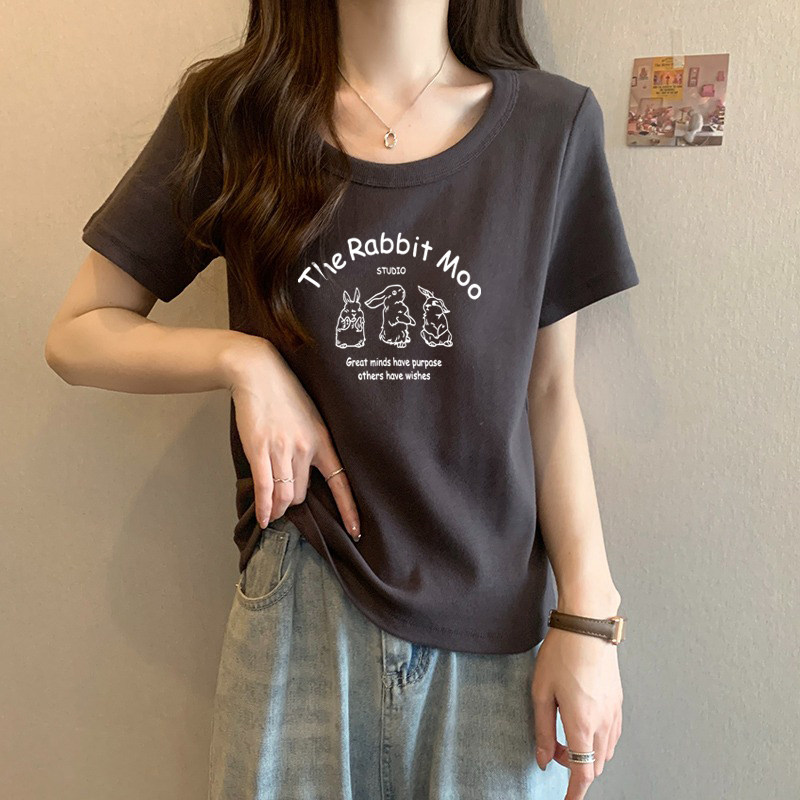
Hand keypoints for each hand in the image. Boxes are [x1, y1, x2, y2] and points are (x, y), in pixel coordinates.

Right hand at [223, 336, 360, 539]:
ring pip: (285, 495)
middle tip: (288, 504)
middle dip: (294, 503)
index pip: (340, 482)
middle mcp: (305, 448)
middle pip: (302, 493)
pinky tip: (264, 519)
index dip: (348, 509)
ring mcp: (281, 450)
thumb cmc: (285, 393)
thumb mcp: (311, 416)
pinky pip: (264, 489)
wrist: (259, 372)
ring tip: (275, 512)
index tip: (356, 532)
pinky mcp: (259, 450)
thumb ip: (314, 442)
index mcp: (322, 440)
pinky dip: (265, 508)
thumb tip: (312, 470)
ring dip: (280, 508)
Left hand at [531, 623, 622, 799]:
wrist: (587, 626)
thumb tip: (543, 758)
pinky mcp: (617, 701)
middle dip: (574, 767)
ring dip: (587, 754)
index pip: (583, 773)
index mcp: (582, 723)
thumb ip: (541, 729)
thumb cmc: (562, 653)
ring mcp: (614, 712)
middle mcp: (603, 722)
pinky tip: (582, 724)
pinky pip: (612, 734)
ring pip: (605, 751)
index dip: (574, 792)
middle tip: (552, 749)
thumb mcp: (541, 691)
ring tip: (563, 733)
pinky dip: (598, 741)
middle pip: (594, 765)